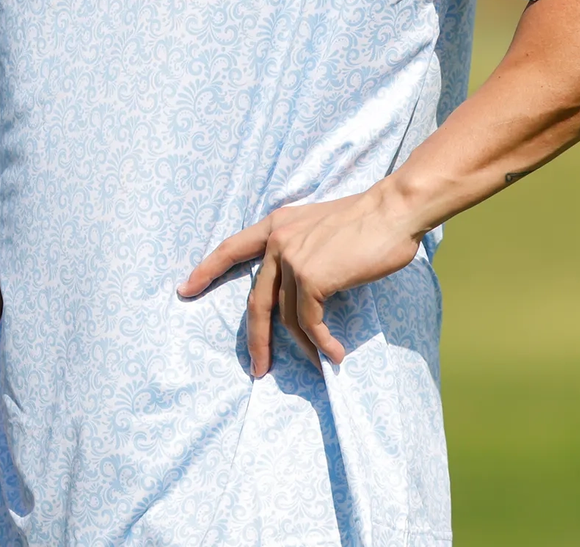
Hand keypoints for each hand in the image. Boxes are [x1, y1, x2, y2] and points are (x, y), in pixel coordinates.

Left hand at [178, 179, 424, 375]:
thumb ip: (302, 250)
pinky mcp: (310, 278)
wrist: (394, 211)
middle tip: (257, 367)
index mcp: (278, 225)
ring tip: (321, 360)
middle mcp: (278, 241)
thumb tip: (301, 289)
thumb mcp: (322, 228)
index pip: (232, 248)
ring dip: (304, 345)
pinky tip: (334, 352)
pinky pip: (309, 323)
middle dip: (256, 339)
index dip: (207, 269)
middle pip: (257, 300)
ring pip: (287, 317)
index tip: (185, 289)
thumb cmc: (368, 222)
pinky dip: (321, 343)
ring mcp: (292, 258)